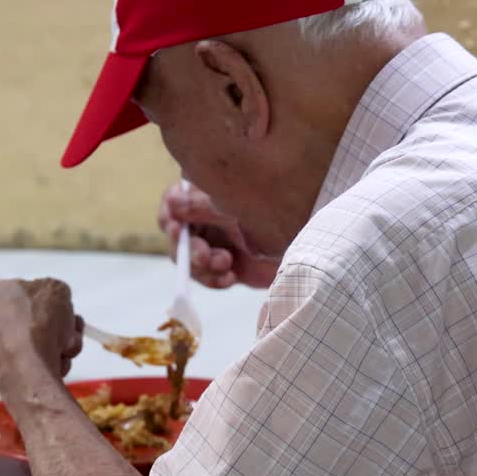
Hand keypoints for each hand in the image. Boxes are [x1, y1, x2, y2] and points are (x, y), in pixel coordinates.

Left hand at [0, 279, 83, 400]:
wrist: (30, 368)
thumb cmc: (39, 324)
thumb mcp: (58, 289)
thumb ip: (56, 290)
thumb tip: (56, 302)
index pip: (26, 290)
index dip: (49, 299)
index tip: (62, 308)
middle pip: (34, 318)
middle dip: (58, 325)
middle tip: (70, 329)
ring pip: (37, 340)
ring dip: (58, 344)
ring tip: (66, 349)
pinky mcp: (3, 368)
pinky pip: (33, 360)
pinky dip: (49, 361)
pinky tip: (57, 363)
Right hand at [157, 182, 279, 288]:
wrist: (306, 242)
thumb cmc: (275, 212)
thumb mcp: (236, 207)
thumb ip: (203, 206)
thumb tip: (173, 204)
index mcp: (206, 195)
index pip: (173, 201)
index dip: (169, 216)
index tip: (177, 228)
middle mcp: (206, 219)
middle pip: (177, 235)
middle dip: (188, 248)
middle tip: (204, 255)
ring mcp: (214, 243)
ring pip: (189, 260)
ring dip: (202, 266)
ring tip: (225, 264)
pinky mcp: (225, 266)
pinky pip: (207, 277)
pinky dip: (214, 280)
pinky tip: (229, 277)